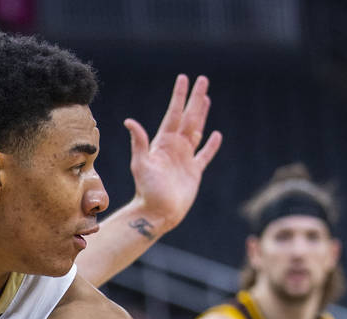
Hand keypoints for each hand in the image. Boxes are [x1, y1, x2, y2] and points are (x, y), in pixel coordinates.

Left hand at [125, 74, 222, 231]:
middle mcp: (174, 147)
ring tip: (206, 99)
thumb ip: (139, 142)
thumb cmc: (147, 190)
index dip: (179, 96)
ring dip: (202, 115)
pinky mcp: (194, 172)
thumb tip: (129, 121)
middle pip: (189, 117)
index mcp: (163, 143)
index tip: (184, 78)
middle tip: (203, 79)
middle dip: (195, 98)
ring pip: (197, 131)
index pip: (174, 113)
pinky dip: (212, 146)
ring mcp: (185, 159)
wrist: (157, 213)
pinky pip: (205, 155)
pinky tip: (216, 135)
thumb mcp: (141, 164)